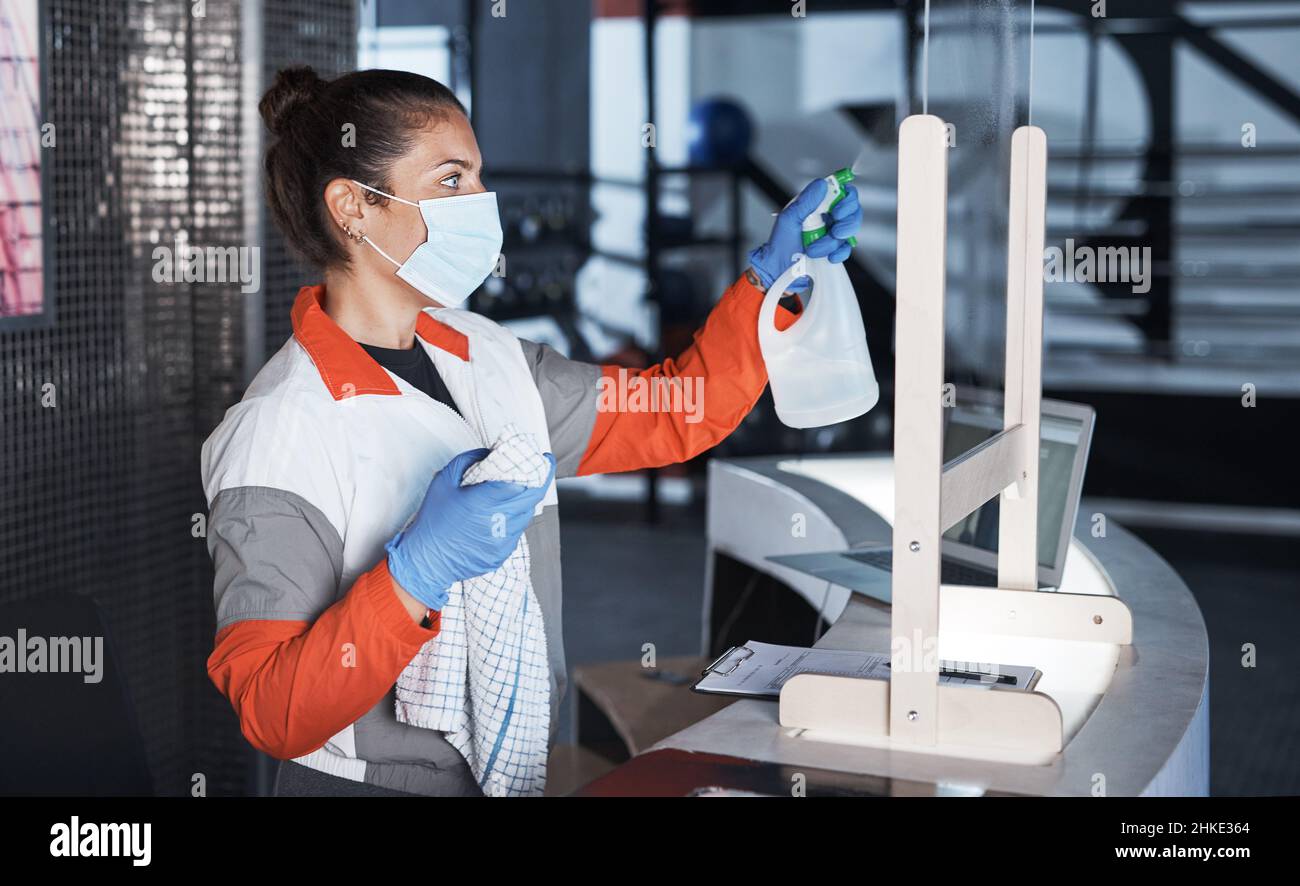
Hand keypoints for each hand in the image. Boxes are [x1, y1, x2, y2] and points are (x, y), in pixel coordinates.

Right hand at [385, 448, 556, 610]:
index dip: (540, 470)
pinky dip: (513, 521)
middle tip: (541, 470)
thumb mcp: (443, 482)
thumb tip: (489, 452)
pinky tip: (500, 516)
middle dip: (540, 482)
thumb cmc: (432, 522)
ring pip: (525, 515)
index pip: (525, 483)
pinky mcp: (501, 554)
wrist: (426, 561)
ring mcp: (502, 541)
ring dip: (525, 502)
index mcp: (484, 501)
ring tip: (517, 492)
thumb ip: (468, 460)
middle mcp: (498, 522)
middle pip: (532, 498)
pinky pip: (516, 532)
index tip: (544, 459)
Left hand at [746, 177, 861, 292]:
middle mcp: (828, 218)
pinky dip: (838, 254)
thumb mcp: (789, 219)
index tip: (837, 210)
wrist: (779, 269)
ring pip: (849, 232)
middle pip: (854, 212)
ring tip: (815, 248)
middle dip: (846, 222)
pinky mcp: (835, 250)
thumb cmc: (781, 243)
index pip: (843, 193)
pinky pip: (846, 250)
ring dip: (832, 242)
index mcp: (818, 206)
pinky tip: (827, 256)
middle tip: (834, 231)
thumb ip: (806, 201)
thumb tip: (821, 184)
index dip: (847, 199)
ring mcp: (833, 234)